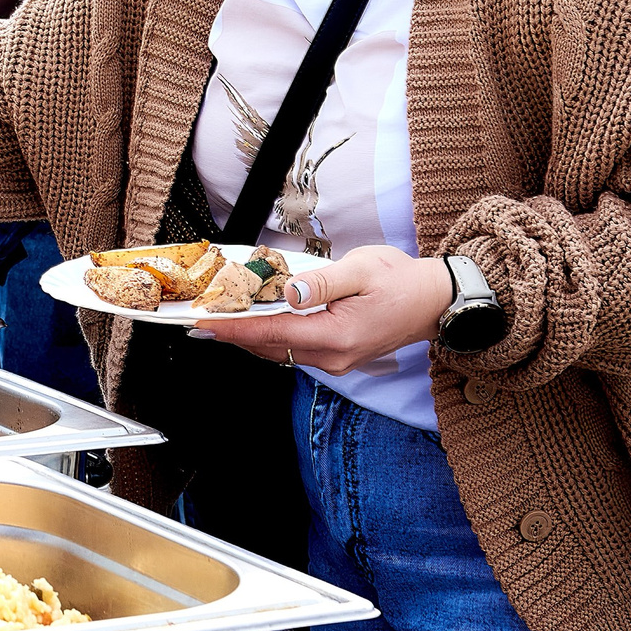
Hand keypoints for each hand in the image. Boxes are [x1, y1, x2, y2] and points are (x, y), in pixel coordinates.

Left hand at [198, 245, 452, 375]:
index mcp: (337, 336)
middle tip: (198, 317)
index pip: (272, 333)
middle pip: (268, 346)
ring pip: (277, 350)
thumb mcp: (363, 270)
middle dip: (232, 332)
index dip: (234, 328)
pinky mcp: (335, 356)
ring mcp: (334, 361)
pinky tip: (254, 319)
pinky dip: (268, 334)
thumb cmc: (402, 282)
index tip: (202, 323)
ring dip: (248, 334)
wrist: (433, 303)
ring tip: (217, 317)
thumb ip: (323, 282)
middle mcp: (332, 357)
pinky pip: (291, 349)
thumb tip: (290, 292)